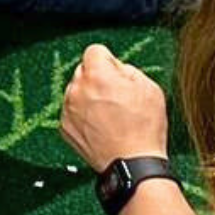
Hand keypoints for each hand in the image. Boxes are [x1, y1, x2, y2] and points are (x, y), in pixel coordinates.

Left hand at [61, 44, 169, 172]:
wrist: (133, 164)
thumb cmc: (145, 128)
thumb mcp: (149, 88)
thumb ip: (128, 69)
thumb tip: (115, 67)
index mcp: (98, 75)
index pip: (95, 50)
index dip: (109, 61)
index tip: (116, 74)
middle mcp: (77, 89)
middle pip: (84, 70)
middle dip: (97, 78)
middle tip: (116, 97)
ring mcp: (68, 108)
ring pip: (76, 91)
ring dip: (89, 97)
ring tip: (110, 115)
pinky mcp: (64, 126)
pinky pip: (72, 111)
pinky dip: (83, 115)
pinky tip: (101, 127)